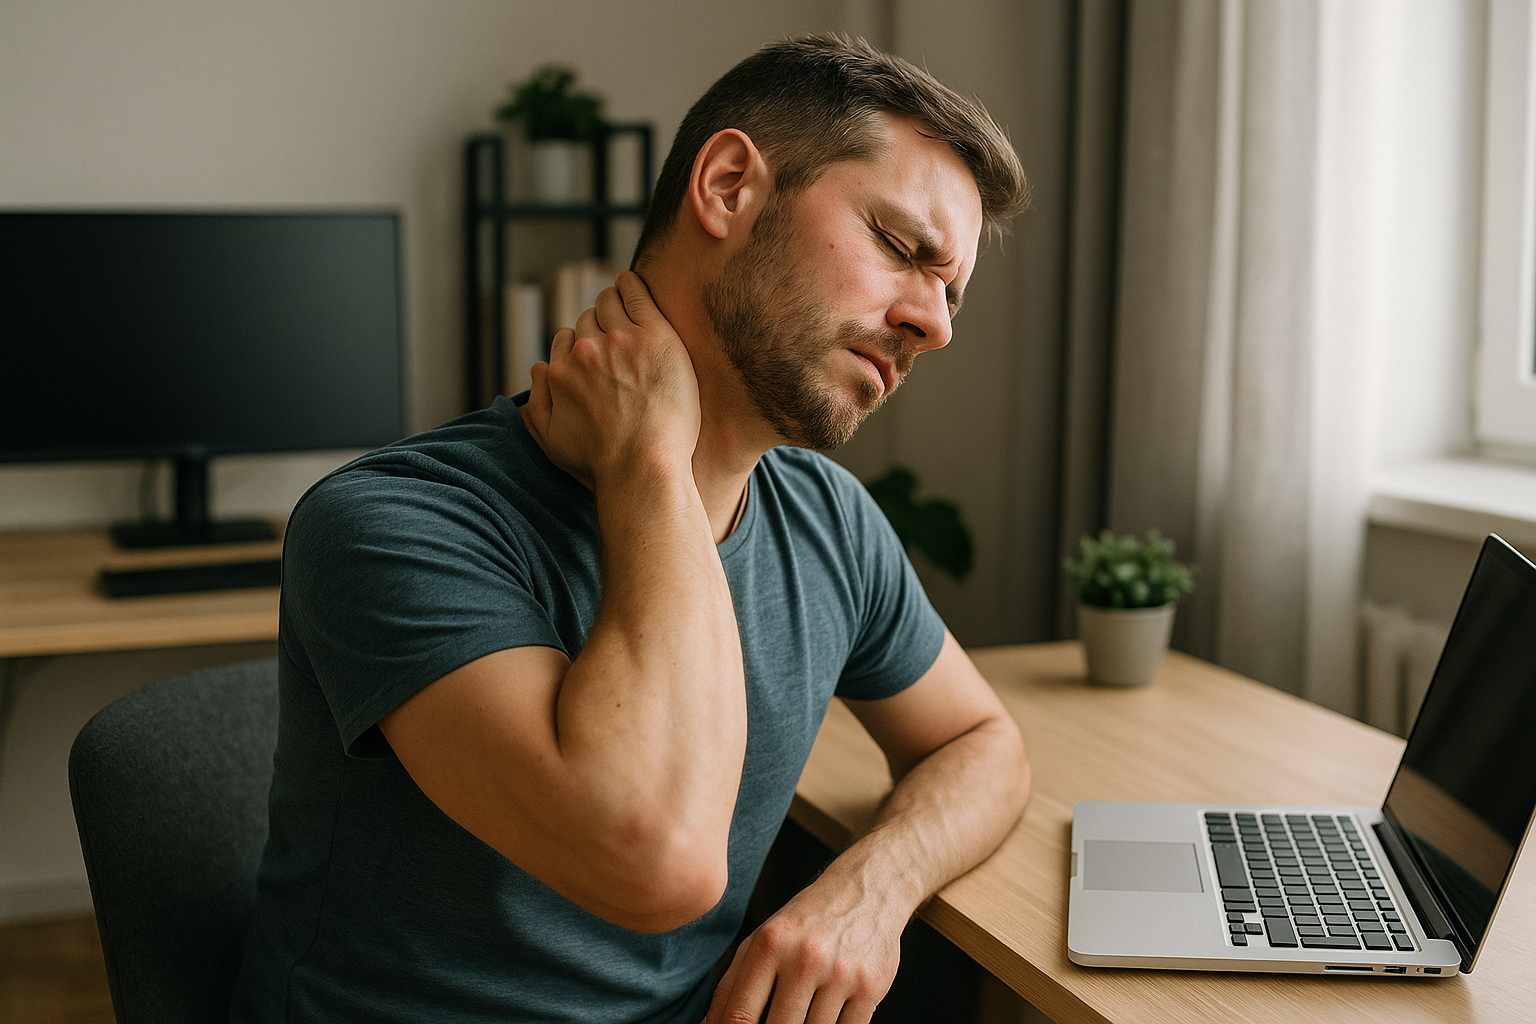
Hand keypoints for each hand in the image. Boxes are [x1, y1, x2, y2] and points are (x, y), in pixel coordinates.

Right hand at [523, 271, 698, 489]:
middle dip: (598, 323)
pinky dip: (631, 285)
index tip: (594, 348)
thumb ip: (536, 406)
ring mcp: (620, 341)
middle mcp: (586, 351)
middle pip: (588, 320)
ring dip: (614, 300)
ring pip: (610, 303)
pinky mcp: (654, 336)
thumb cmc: (601, 464)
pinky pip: (637, 295)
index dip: (580, 343)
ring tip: (623, 298)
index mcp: (561, 372)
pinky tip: (631, 281)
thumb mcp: (553, 443)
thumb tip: (537, 369)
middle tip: (613, 326)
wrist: (643, 467)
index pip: (565, 340)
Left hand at [703, 878, 902, 1023]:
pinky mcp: (871, 986)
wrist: (867, 889)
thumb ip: (731, 985)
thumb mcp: (762, 940)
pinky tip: (824, 1019)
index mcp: (770, 944)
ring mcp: (841, 973)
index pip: (739, 1015)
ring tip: (800, 1017)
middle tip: (776, 1022)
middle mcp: (804, 957)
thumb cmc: (806, 921)